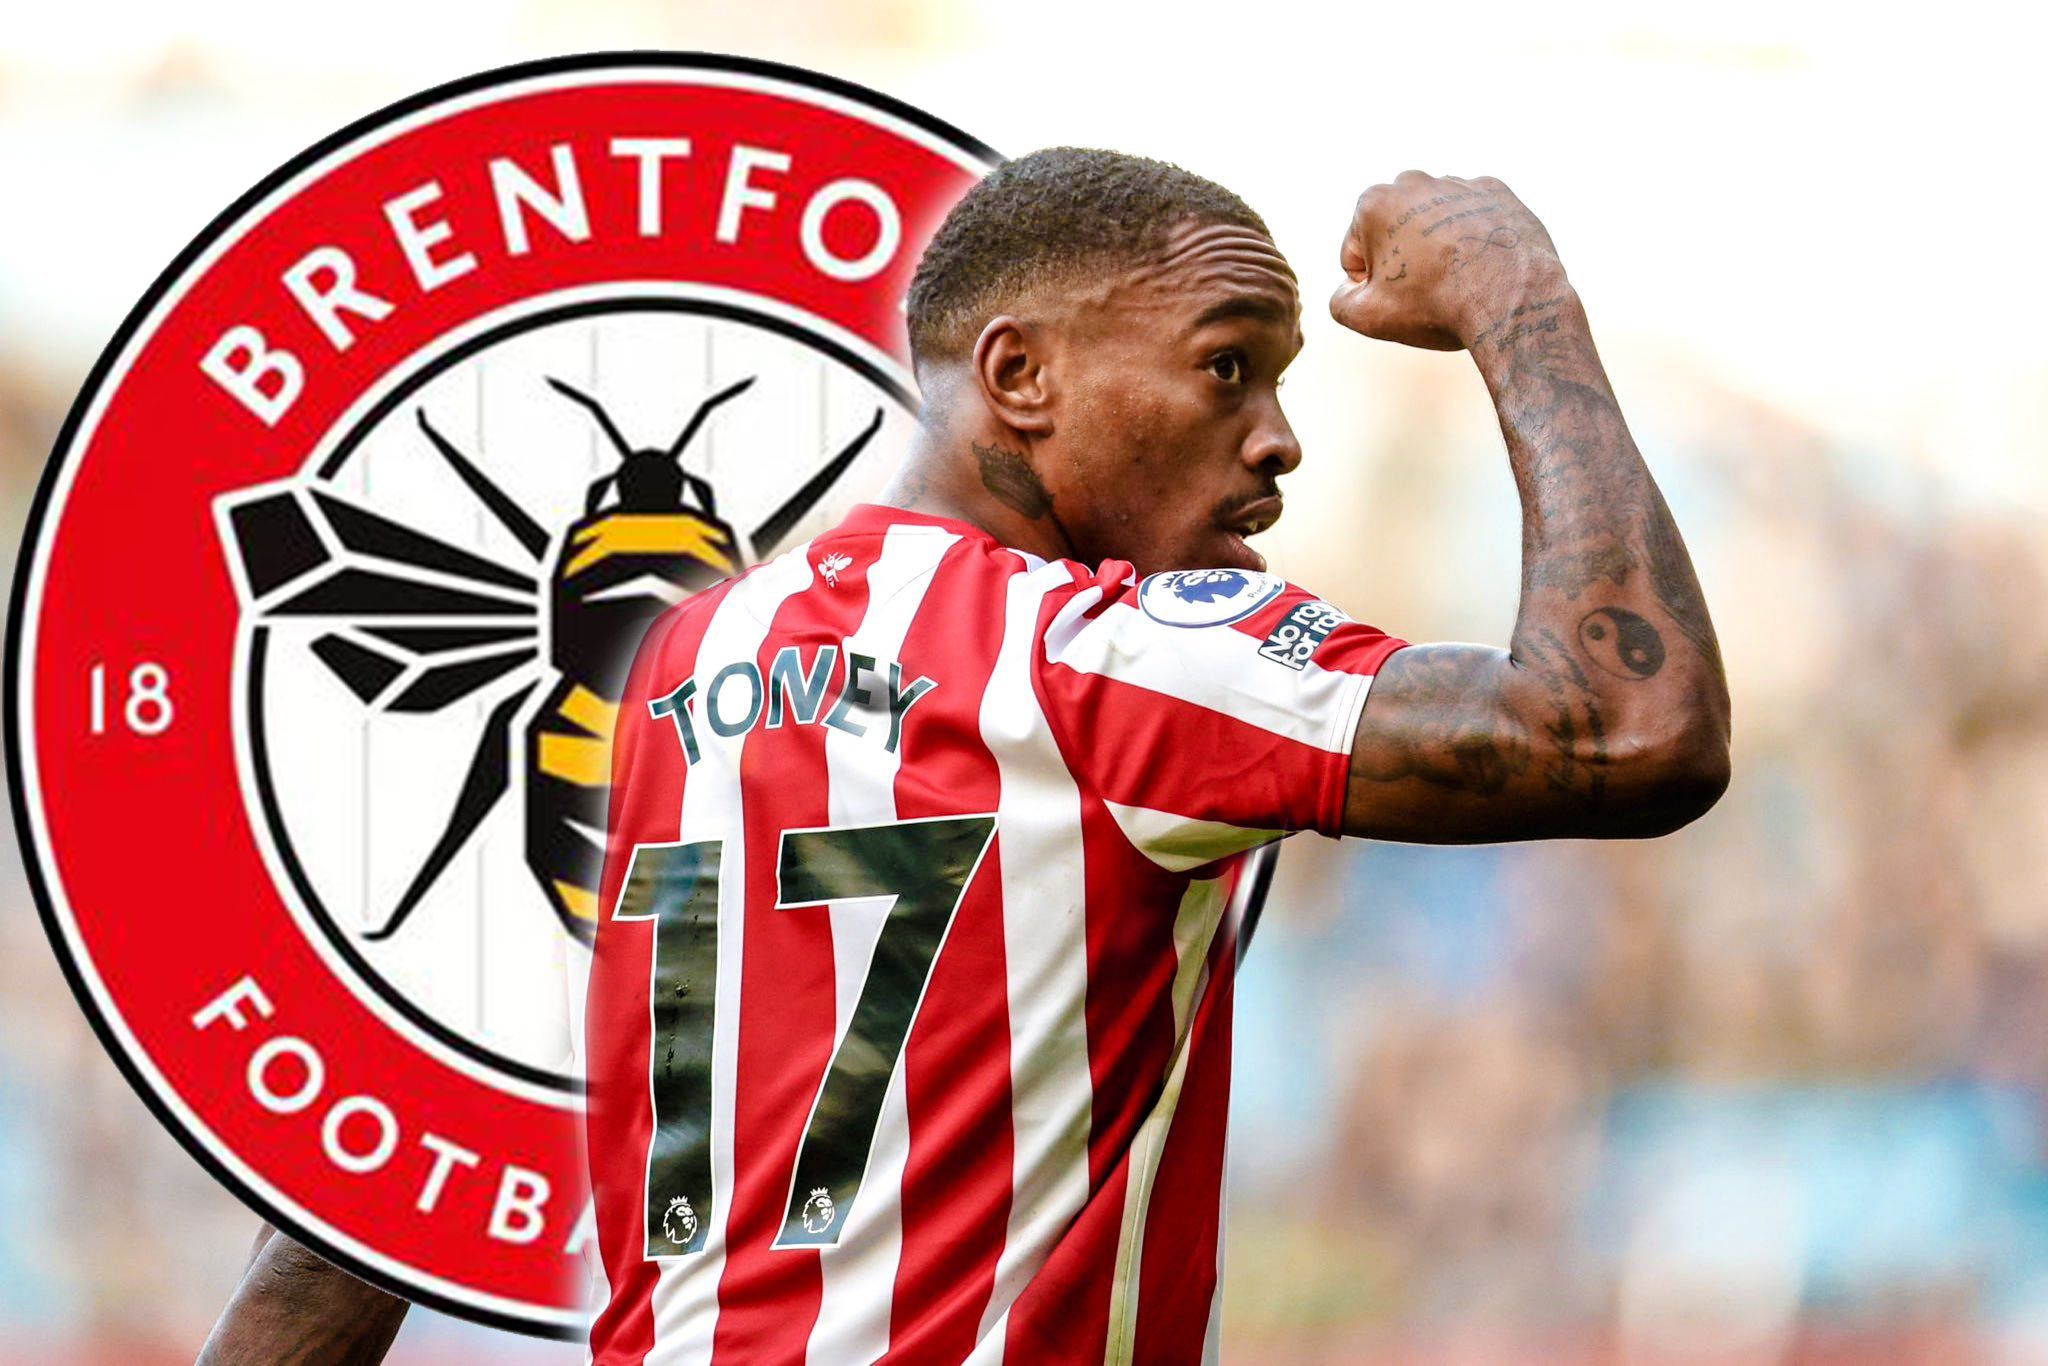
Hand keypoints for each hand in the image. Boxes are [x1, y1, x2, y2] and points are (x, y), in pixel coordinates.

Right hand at [1328, 172, 1565, 349]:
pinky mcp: (1496, 192)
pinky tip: (1483, 265)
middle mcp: (1414, 181)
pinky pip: (1472, 220)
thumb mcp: (1366, 317)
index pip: (1355, 255)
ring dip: (1438, 248)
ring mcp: (1458, 183)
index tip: (1400, 297)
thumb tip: (1349, 289)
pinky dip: (1473, 239)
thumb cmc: (1435, 305)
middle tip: (1427, 290)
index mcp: (1374, 202)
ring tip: (1459, 279)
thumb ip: (1340, 300)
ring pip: (1434, 225)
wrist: (1511, 299)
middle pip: (1394, 233)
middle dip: (1403, 259)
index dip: (1372, 286)